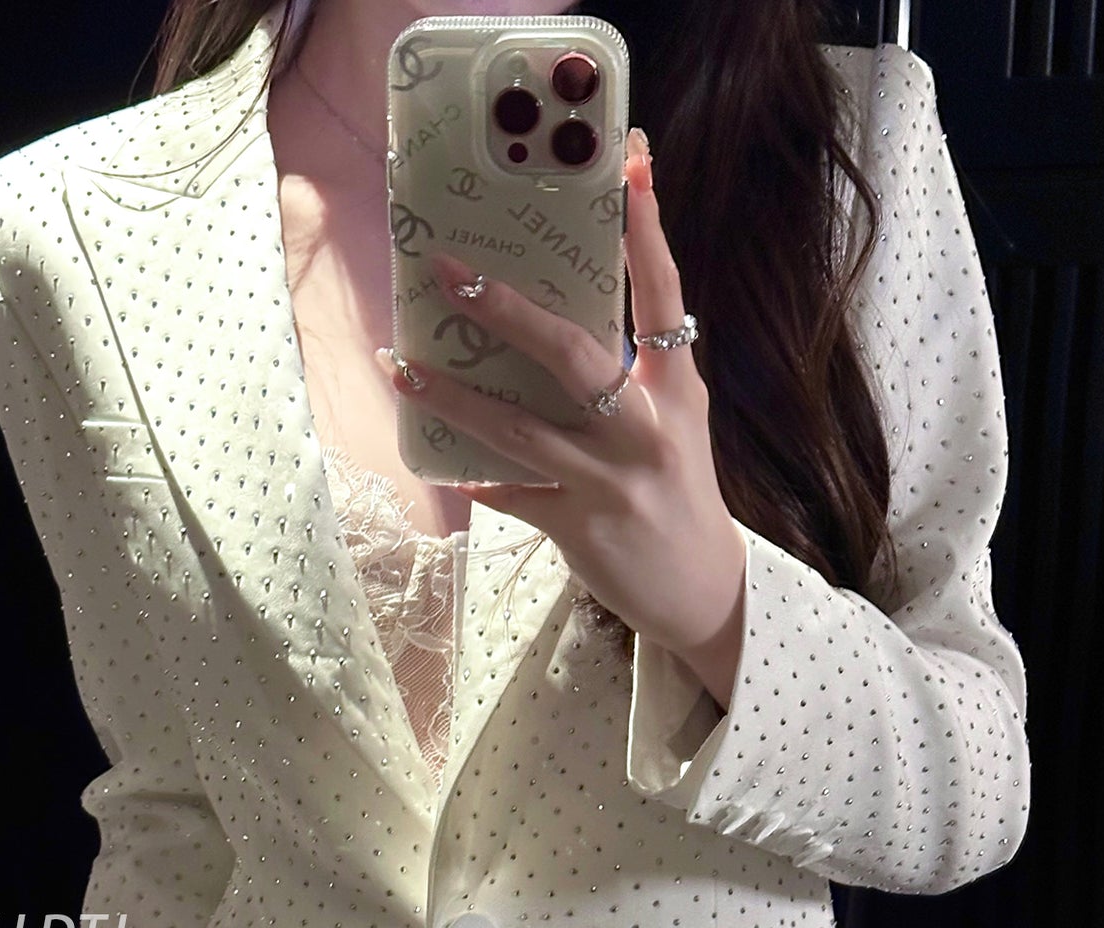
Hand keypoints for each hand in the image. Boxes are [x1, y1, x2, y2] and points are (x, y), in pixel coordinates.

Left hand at [375, 129, 745, 688]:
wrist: (700, 589)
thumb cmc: (675, 490)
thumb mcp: (672, 421)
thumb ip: (629, 372)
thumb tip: (551, 320)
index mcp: (675, 389)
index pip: (662, 295)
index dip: (646, 229)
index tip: (631, 162)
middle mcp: (644, 427)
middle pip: (573, 353)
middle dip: (506, 310)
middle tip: (451, 271)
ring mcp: (609, 480)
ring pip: (517, 428)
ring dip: (452, 397)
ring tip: (402, 366)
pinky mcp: (579, 526)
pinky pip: (510, 492)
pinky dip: (474, 477)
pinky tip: (440, 462)